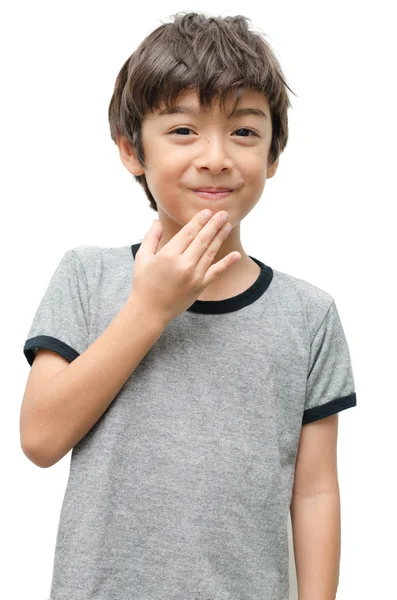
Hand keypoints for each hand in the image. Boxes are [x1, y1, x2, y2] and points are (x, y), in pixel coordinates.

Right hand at [129, 209, 240, 323]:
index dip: (199, 221)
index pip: (188, 233)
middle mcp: (184, 264)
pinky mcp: (200, 286)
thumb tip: (157, 221)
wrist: (150, 311)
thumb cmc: (144, 283)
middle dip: (214, 225)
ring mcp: (194, 276)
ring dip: (220, 237)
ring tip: (228, 225)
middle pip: (202, 240)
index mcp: (168, 255)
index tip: (207, 211)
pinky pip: (216, 272)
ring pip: (211, 252)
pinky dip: (227, 263)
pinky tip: (236, 255)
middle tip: (223, 213)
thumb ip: (151, 238)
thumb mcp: (142, 258)